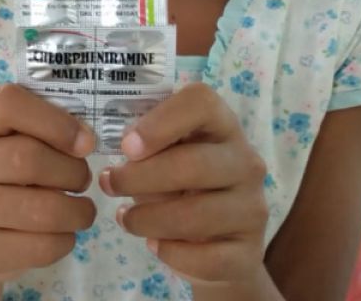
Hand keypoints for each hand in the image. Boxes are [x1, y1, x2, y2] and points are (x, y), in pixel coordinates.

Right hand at [0, 84, 96, 282]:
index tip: (85, 142)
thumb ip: (47, 129)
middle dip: (73, 172)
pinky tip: (62, 232)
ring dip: (77, 211)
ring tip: (81, 209)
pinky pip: (42, 246)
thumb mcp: (18, 142)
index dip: (55, 120)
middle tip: (83, 180)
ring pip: (41, 210)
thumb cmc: (9, 177)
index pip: (8, 102)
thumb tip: (87, 139)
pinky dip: (66, 240)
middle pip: (28, 158)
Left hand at [99, 83, 269, 288]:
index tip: (127, 146)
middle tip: (108, 184)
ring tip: (125, 218)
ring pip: (196, 215)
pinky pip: (206, 257)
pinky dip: (171, 253)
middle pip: (193, 164)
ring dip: (148, 219)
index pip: (202, 102)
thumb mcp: (161, 157)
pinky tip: (155, 245)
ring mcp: (252, 208)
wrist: (216, 245)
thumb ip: (143, 143)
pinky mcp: (249, 252)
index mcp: (221, 126)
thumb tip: (114, 141)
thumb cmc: (177, 185)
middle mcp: (246, 162)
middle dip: (139, 177)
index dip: (161, 121)